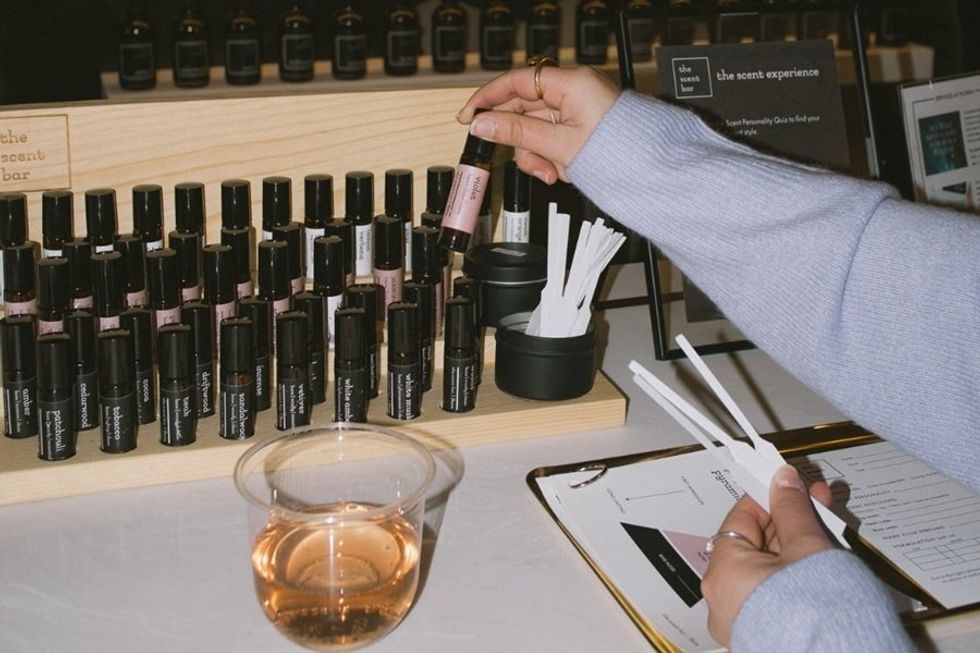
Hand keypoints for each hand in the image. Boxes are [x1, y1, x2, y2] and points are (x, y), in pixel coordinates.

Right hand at [457, 65, 619, 184]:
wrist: (653, 172)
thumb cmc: (620, 153)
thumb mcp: (559, 146)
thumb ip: (517, 134)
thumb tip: (483, 125)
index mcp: (571, 84)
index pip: (516, 81)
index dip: (488, 99)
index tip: (469, 117)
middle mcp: (574, 91)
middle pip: (524, 109)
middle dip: (521, 141)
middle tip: (518, 160)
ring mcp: (578, 109)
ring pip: (536, 128)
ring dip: (536, 155)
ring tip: (550, 174)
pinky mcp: (583, 126)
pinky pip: (552, 137)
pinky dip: (551, 157)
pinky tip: (560, 172)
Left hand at [701, 465, 834, 646]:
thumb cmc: (822, 615)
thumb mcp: (808, 547)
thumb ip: (793, 510)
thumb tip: (783, 481)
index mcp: (724, 574)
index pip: (740, 518)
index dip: (769, 495)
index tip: (789, 483)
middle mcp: (725, 601)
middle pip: (754, 543)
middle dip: (788, 518)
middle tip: (816, 500)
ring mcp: (744, 620)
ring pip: (767, 567)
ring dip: (795, 543)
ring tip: (828, 526)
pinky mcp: (764, 632)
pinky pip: (774, 590)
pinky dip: (794, 572)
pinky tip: (821, 558)